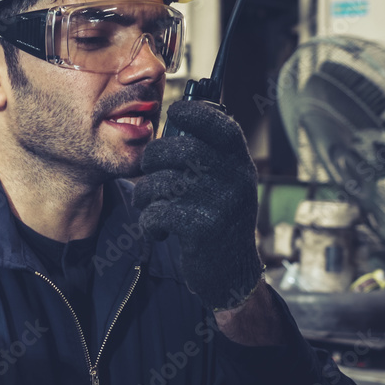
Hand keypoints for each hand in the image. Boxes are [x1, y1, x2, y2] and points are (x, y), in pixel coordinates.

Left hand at [133, 100, 263, 310]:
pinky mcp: (203, 229)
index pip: (220, 124)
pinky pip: (158, 212)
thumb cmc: (215, 216)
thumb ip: (206, 152)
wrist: (230, 272)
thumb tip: (176, 114)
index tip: (174, 112)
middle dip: (152, 158)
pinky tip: (157, 229)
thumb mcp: (222, 182)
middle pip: (180, 150)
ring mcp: (221, 203)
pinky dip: (149, 221)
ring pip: (163, 182)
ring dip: (145, 193)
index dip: (193, 112)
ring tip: (148, 203)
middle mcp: (235, 178)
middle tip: (147, 170)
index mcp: (239, 162)